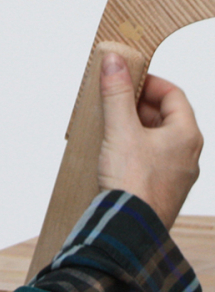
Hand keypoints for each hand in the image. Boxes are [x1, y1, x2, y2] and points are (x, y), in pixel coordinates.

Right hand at [97, 52, 202, 229]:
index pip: (173, 94)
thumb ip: (117, 92)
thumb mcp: (121, 129)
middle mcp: (186, 155)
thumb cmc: (133, 183)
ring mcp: (174, 174)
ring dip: (130, 126)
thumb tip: (115, 61)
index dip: (147, 81)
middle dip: (134, 104)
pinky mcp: (159, 188)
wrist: (128, 230)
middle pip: (163, 114)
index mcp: (186, 136)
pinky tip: (109, 150)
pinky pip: (147, 158)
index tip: (124, 78)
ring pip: (154, 137)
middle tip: (110, 99)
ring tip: (106, 124)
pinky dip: (129, 147)